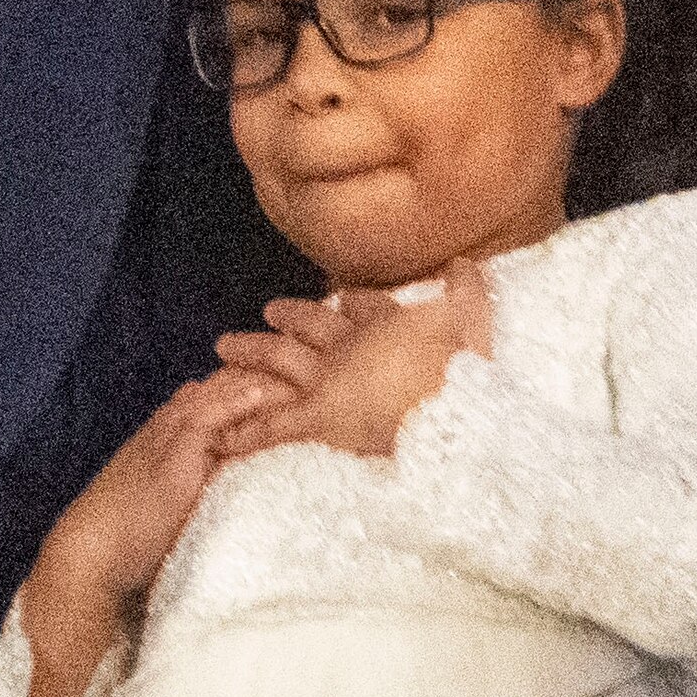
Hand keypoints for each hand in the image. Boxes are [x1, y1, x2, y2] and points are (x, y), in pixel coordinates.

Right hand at [9, 364, 289, 696]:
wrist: (95, 549)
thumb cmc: (137, 529)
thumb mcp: (184, 491)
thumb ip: (213, 473)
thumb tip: (250, 468)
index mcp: (182, 423)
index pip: (234, 383)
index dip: (273, 375)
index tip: (315, 372)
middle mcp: (179, 417)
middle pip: (237, 375)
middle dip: (281, 366)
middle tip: (327, 359)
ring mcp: (174, 428)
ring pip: (229, 386)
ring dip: (271, 377)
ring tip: (316, 369)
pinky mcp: (172, 448)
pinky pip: (211, 413)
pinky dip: (242, 402)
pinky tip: (273, 395)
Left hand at [218, 279, 497, 463]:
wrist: (445, 403)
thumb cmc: (461, 363)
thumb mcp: (472, 318)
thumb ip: (467, 289)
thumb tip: (465, 261)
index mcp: (386, 322)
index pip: (362, 305)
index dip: (351, 302)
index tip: (342, 298)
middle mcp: (349, 344)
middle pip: (309, 323)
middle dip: (289, 317)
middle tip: (268, 311)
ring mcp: (328, 378)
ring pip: (278, 359)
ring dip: (251, 352)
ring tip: (223, 347)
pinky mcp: (317, 415)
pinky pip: (273, 423)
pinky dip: (247, 430)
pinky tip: (223, 436)